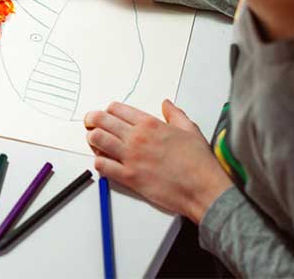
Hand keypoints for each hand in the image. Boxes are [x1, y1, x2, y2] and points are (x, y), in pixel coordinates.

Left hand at [84, 100, 232, 223]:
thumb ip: (175, 114)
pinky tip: (104, 162)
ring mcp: (131, 157)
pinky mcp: (129, 177)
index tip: (105, 115)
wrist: (203, 189)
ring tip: (95, 142)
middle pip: (101, 120)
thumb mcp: (189, 129)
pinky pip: (102, 165)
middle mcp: (137, 137)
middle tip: (90, 124)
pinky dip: (99, 162)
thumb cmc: (198, 162)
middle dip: (92, 120)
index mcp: (150, 124)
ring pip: (97, 140)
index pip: (116, 109)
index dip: (107, 111)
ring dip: (92, 139)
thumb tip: (167, 104)